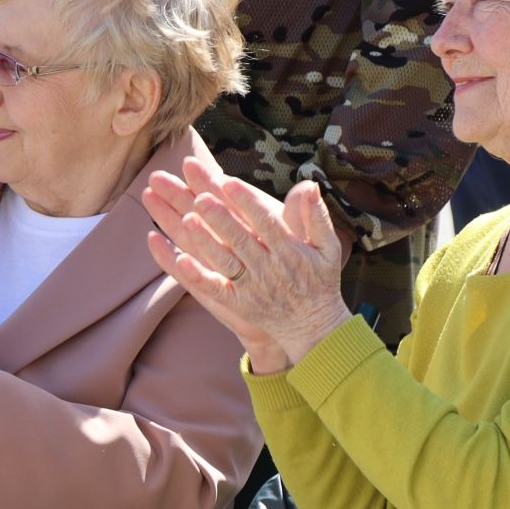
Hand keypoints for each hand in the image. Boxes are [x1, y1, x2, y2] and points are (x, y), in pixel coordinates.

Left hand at [143, 158, 353, 370]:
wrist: (313, 326)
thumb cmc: (320, 280)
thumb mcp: (328, 247)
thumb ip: (317, 215)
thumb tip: (309, 185)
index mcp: (289, 249)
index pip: (265, 221)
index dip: (246, 201)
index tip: (227, 182)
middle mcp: (268, 267)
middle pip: (240, 238)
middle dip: (220, 217)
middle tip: (199, 196)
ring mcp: (252, 286)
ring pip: (225, 261)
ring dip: (205, 241)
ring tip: (186, 220)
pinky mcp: (238, 303)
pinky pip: (216, 289)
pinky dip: (199, 276)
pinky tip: (180, 261)